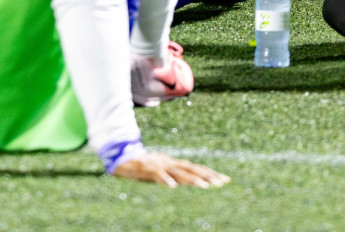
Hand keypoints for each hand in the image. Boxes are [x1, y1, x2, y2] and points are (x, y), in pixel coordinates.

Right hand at [112, 152, 229, 187]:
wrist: (120, 157)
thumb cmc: (140, 166)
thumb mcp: (159, 170)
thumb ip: (171, 175)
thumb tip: (184, 184)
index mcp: (172, 163)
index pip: (194, 167)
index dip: (209, 173)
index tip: (225, 179)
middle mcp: (168, 163)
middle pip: (191, 169)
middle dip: (207, 175)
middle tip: (222, 182)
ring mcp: (158, 165)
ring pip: (177, 172)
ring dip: (191, 179)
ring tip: (205, 186)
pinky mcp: (146, 169)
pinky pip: (157, 175)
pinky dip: (165, 180)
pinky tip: (173, 186)